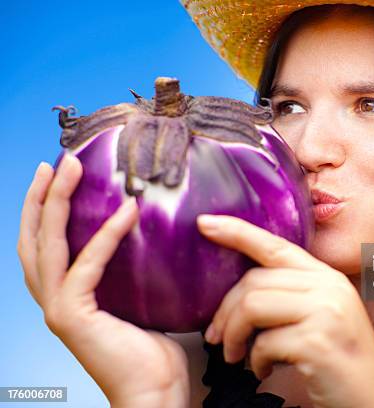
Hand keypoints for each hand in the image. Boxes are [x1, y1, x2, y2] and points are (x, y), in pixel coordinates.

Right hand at [17, 155, 188, 406]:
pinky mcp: (73, 317)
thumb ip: (133, 272)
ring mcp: (58, 309)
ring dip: (56, 202)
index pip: (46, 246)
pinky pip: (87, 266)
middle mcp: (54, 301)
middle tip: (56, 161)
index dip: (46, 209)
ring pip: (46, 245)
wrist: (153, 392)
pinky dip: (106, 235)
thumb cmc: (153, 352)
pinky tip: (126, 210)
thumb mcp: (140, 301)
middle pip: (34, 239)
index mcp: (67, 297)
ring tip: (69, 168)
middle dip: (41, 197)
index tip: (58, 175)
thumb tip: (153, 236)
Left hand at [197, 215, 373, 407]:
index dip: (237, 232)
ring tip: (235, 356)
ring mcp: (325, 312)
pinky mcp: (316, 342)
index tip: (205, 223)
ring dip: (233, 336)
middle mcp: (328, 287)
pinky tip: (264, 370)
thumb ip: (292, 296)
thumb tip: (241, 293)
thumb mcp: (322, 316)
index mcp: (327, 277)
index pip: (276, 245)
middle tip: (216, 336)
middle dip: (225, 310)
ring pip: (252, 306)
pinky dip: (255, 361)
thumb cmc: (342, 362)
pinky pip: (263, 343)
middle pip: (254, 281)